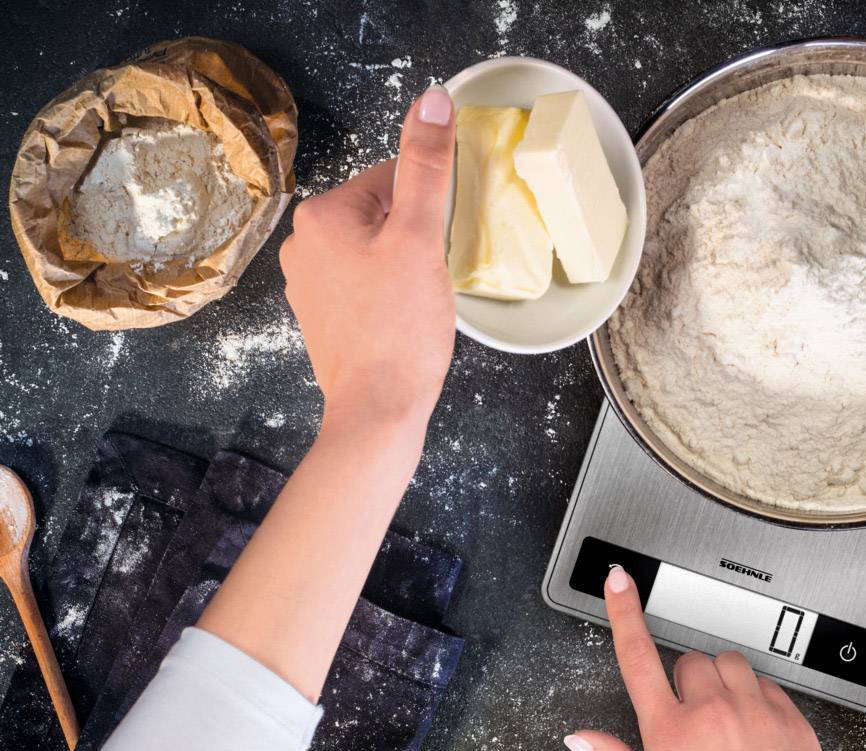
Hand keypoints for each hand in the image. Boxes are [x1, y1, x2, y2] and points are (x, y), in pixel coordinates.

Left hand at [279, 85, 456, 436]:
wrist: (377, 409)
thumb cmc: (399, 330)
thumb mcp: (421, 238)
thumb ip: (427, 166)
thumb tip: (432, 99)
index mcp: (321, 215)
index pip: (391, 180)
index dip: (426, 212)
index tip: (434, 248)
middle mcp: (303, 244)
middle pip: (382, 215)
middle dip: (414, 240)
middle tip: (427, 280)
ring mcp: (308, 283)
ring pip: (375, 252)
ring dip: (403, 268)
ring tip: (415, 304)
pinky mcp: (321, 316)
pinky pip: (364, 285)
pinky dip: (388, 296)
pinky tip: (400, 321)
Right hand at [566, 566, 865, 750]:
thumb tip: (581, 739)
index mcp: (671, 734)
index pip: (638, 656)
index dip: (623, 612)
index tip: (619, 580)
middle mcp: (713, 712)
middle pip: (689, 661)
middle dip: (685, 685)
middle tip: (692, 727)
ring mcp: (755, 710)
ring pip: (730, 665)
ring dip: (723, 685)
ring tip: (727, 728)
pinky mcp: (791, 717)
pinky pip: (767, 684)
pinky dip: (758, 700)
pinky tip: (756, 737)